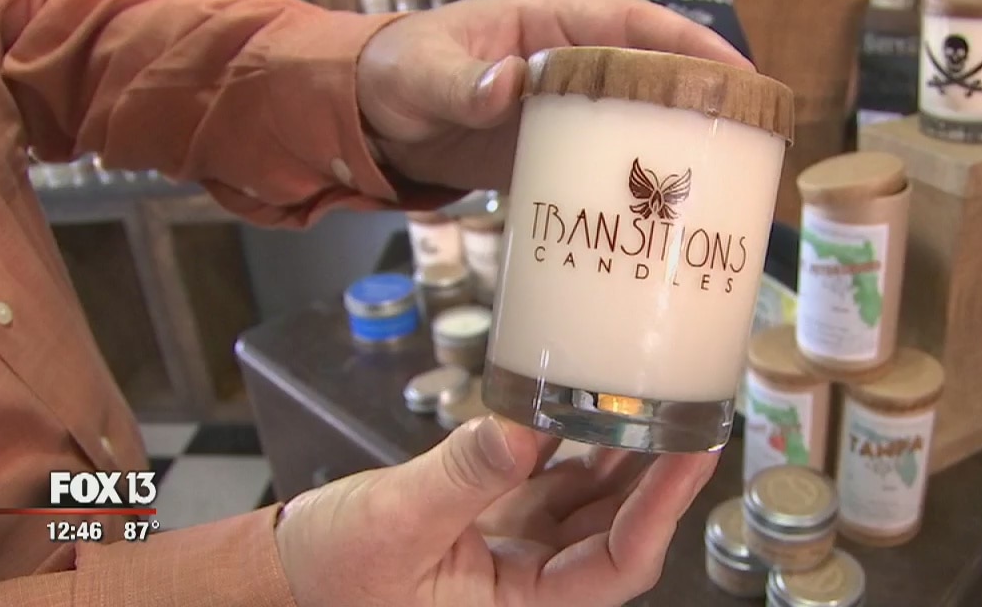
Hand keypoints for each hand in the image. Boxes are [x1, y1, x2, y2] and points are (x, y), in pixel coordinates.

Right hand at [274, 415, 719, 606]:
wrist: (288, 575)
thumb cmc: (333, 572)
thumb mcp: (396, 521)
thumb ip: (463, 474)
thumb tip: (527, 423)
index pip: (618, 567)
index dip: (662, 511)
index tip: (691, 453)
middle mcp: (532, 585)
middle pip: (619, 531)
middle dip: (659, 474)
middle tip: (693, 408)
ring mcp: (520, 549)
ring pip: (595, 503)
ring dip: (627, 456)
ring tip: (657, 397)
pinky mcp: (502, 516)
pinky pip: (558, 479)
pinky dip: (579, 442)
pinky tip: (596, 404)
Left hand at [355, 0, 753, 191]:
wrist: (372, 123)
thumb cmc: (397, 74)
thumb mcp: (424, 73)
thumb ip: (462, 81)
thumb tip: (507, 84)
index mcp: (550, 22)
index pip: (633, 24)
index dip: (689, 44)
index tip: (739, 73)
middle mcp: (570, 61)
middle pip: (650, 74)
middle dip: (701, 99)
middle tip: (753, 136)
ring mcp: (566, 109)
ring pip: (634, 119)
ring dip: (675, 144)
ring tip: (725, 180)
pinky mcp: (554, 150)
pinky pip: (603, 160)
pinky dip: (632, 182)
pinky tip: (661, 217)